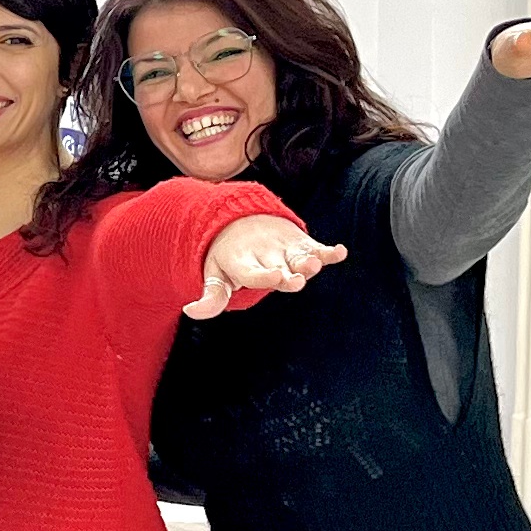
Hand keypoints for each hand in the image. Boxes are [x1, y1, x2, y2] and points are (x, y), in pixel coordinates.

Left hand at [188, 215, 345, 318]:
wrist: (240, 219)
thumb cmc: (229, 257)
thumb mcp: (216, 275)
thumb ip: (210, 297)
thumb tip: (189, 311)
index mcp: (242, 263)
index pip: (252, 271)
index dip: (263, 275)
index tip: (275, 278)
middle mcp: (265, 255)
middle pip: (279, 266)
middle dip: (288, 273)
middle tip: (296, 279)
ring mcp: (284, 248)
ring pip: (298, 256)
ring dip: (309, 260)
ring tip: (317, 263)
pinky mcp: (300, 243)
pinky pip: (316, 246)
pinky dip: (328, 250)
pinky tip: (340, 252)